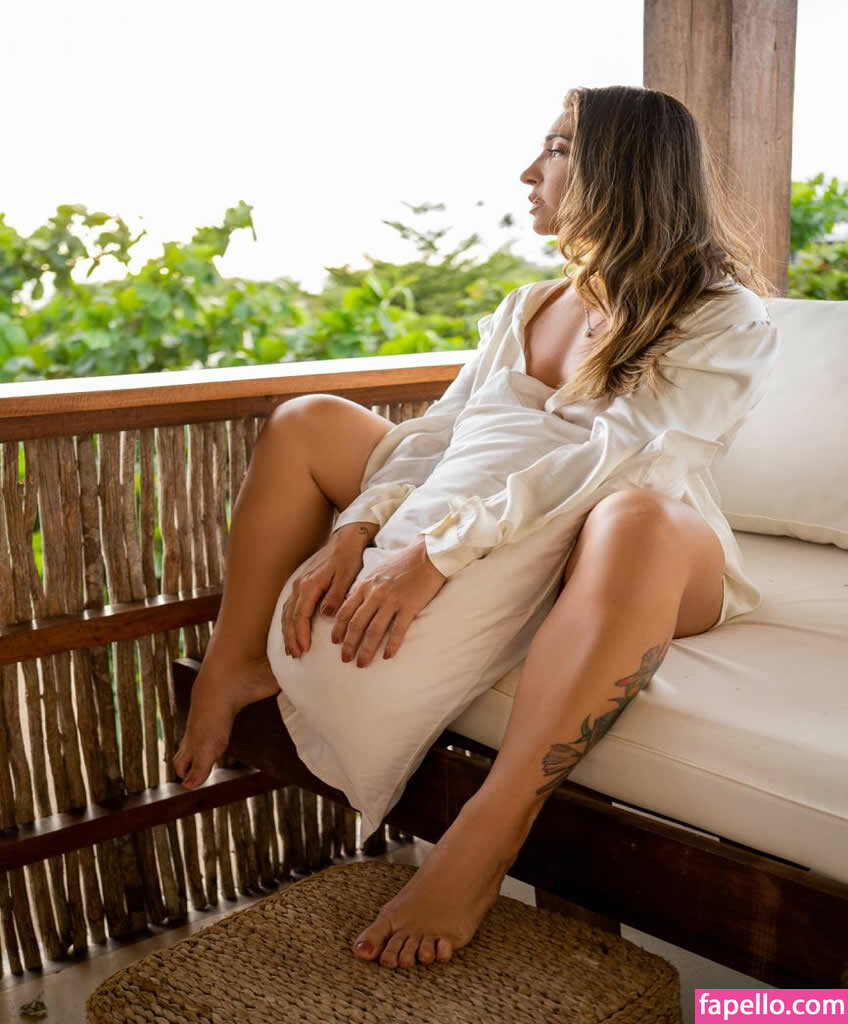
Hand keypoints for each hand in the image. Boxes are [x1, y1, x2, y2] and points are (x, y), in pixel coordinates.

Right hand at [281, 522, 375, 657]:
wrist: (345, 540)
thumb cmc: (348, 558)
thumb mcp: (347, 576)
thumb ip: (336, 596)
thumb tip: (325, 614)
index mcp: (310, 585)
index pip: (301, 615)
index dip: (301, 633)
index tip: (305, 649)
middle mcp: (300, 585)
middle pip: (290, 616)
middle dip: (291, 637)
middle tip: (295, 654)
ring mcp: (299, 584)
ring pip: (287, 612)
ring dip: (288, 631)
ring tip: (291, 649)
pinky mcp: (302, 584)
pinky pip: (290, 606)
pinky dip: (288, 620)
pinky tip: (291, 630)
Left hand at [331, 535, 445, 667]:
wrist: (427, 554)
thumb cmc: (403, 562)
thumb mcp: (378, 572)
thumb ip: (366, 588)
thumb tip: (355, 603)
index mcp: (366, 585)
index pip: (346, 611)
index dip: (339, 629)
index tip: (335, 642)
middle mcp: (376, 594)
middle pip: (357, 623)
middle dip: (348, 644)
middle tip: (345, 659)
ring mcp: (392, 600)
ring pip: (374, 630)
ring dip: (366, 649)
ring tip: (361, 663)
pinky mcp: (409, 606)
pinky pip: (398, 629)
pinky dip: (391, 644)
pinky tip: (387, 656)